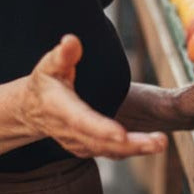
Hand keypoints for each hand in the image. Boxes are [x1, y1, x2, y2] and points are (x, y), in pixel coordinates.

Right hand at [22, 35, 167, 158]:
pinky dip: (131, 151)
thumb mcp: (49, 65)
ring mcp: (79, 143)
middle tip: (159, 142)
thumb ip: (63, 55)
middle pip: (101, 142)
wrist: (33, 110)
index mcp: (60, 108)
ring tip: (160, 144)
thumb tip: (71, 40)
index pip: (82, 120)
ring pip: (109, 151)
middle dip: (130, 144)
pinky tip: (152, 146)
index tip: (122, 134)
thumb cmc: (45, 82)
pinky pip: (111, 153)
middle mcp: (70, 131)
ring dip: (136, 149)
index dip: (101, 128)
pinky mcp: (88, 148)